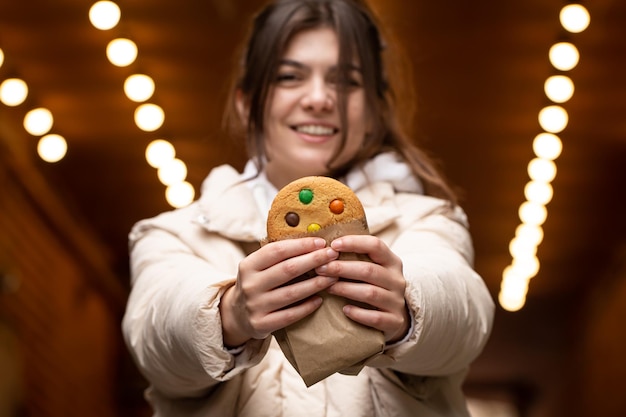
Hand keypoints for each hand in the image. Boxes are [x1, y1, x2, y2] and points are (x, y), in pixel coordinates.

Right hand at [220, 237, 338, 347]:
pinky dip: (307, 307)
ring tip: (333, 276)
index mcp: (248, 265)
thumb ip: (279, 255)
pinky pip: (290, 315)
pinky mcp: (261, 324)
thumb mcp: (258, 266)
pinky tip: (320, 299)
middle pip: (287, 269)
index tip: (321, 242)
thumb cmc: (257, 283)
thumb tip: (313, 241)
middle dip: (314, 260)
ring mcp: (255, 306)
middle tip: (333, 255)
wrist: (237, 314)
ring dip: (316, 284)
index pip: (277, 250)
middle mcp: (250, 285)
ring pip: (292, 293)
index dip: (301, 245)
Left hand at [315, 235, 409, 343]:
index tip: (333, 245)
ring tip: (328, 288)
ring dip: (346, 289)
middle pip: (369, 270)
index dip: (354, 243)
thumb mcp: (372, 268)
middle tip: (321, 269)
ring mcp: (397, 301)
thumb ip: (355, 258)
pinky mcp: (395, 321)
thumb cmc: (374, 286)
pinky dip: (358, 313)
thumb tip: (323, 247)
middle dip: (342, 268)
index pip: (375, 246)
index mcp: (392, 261)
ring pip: (370, 293)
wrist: (394, 317)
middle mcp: (397, 280)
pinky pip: (375, 317)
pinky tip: (345, 310)